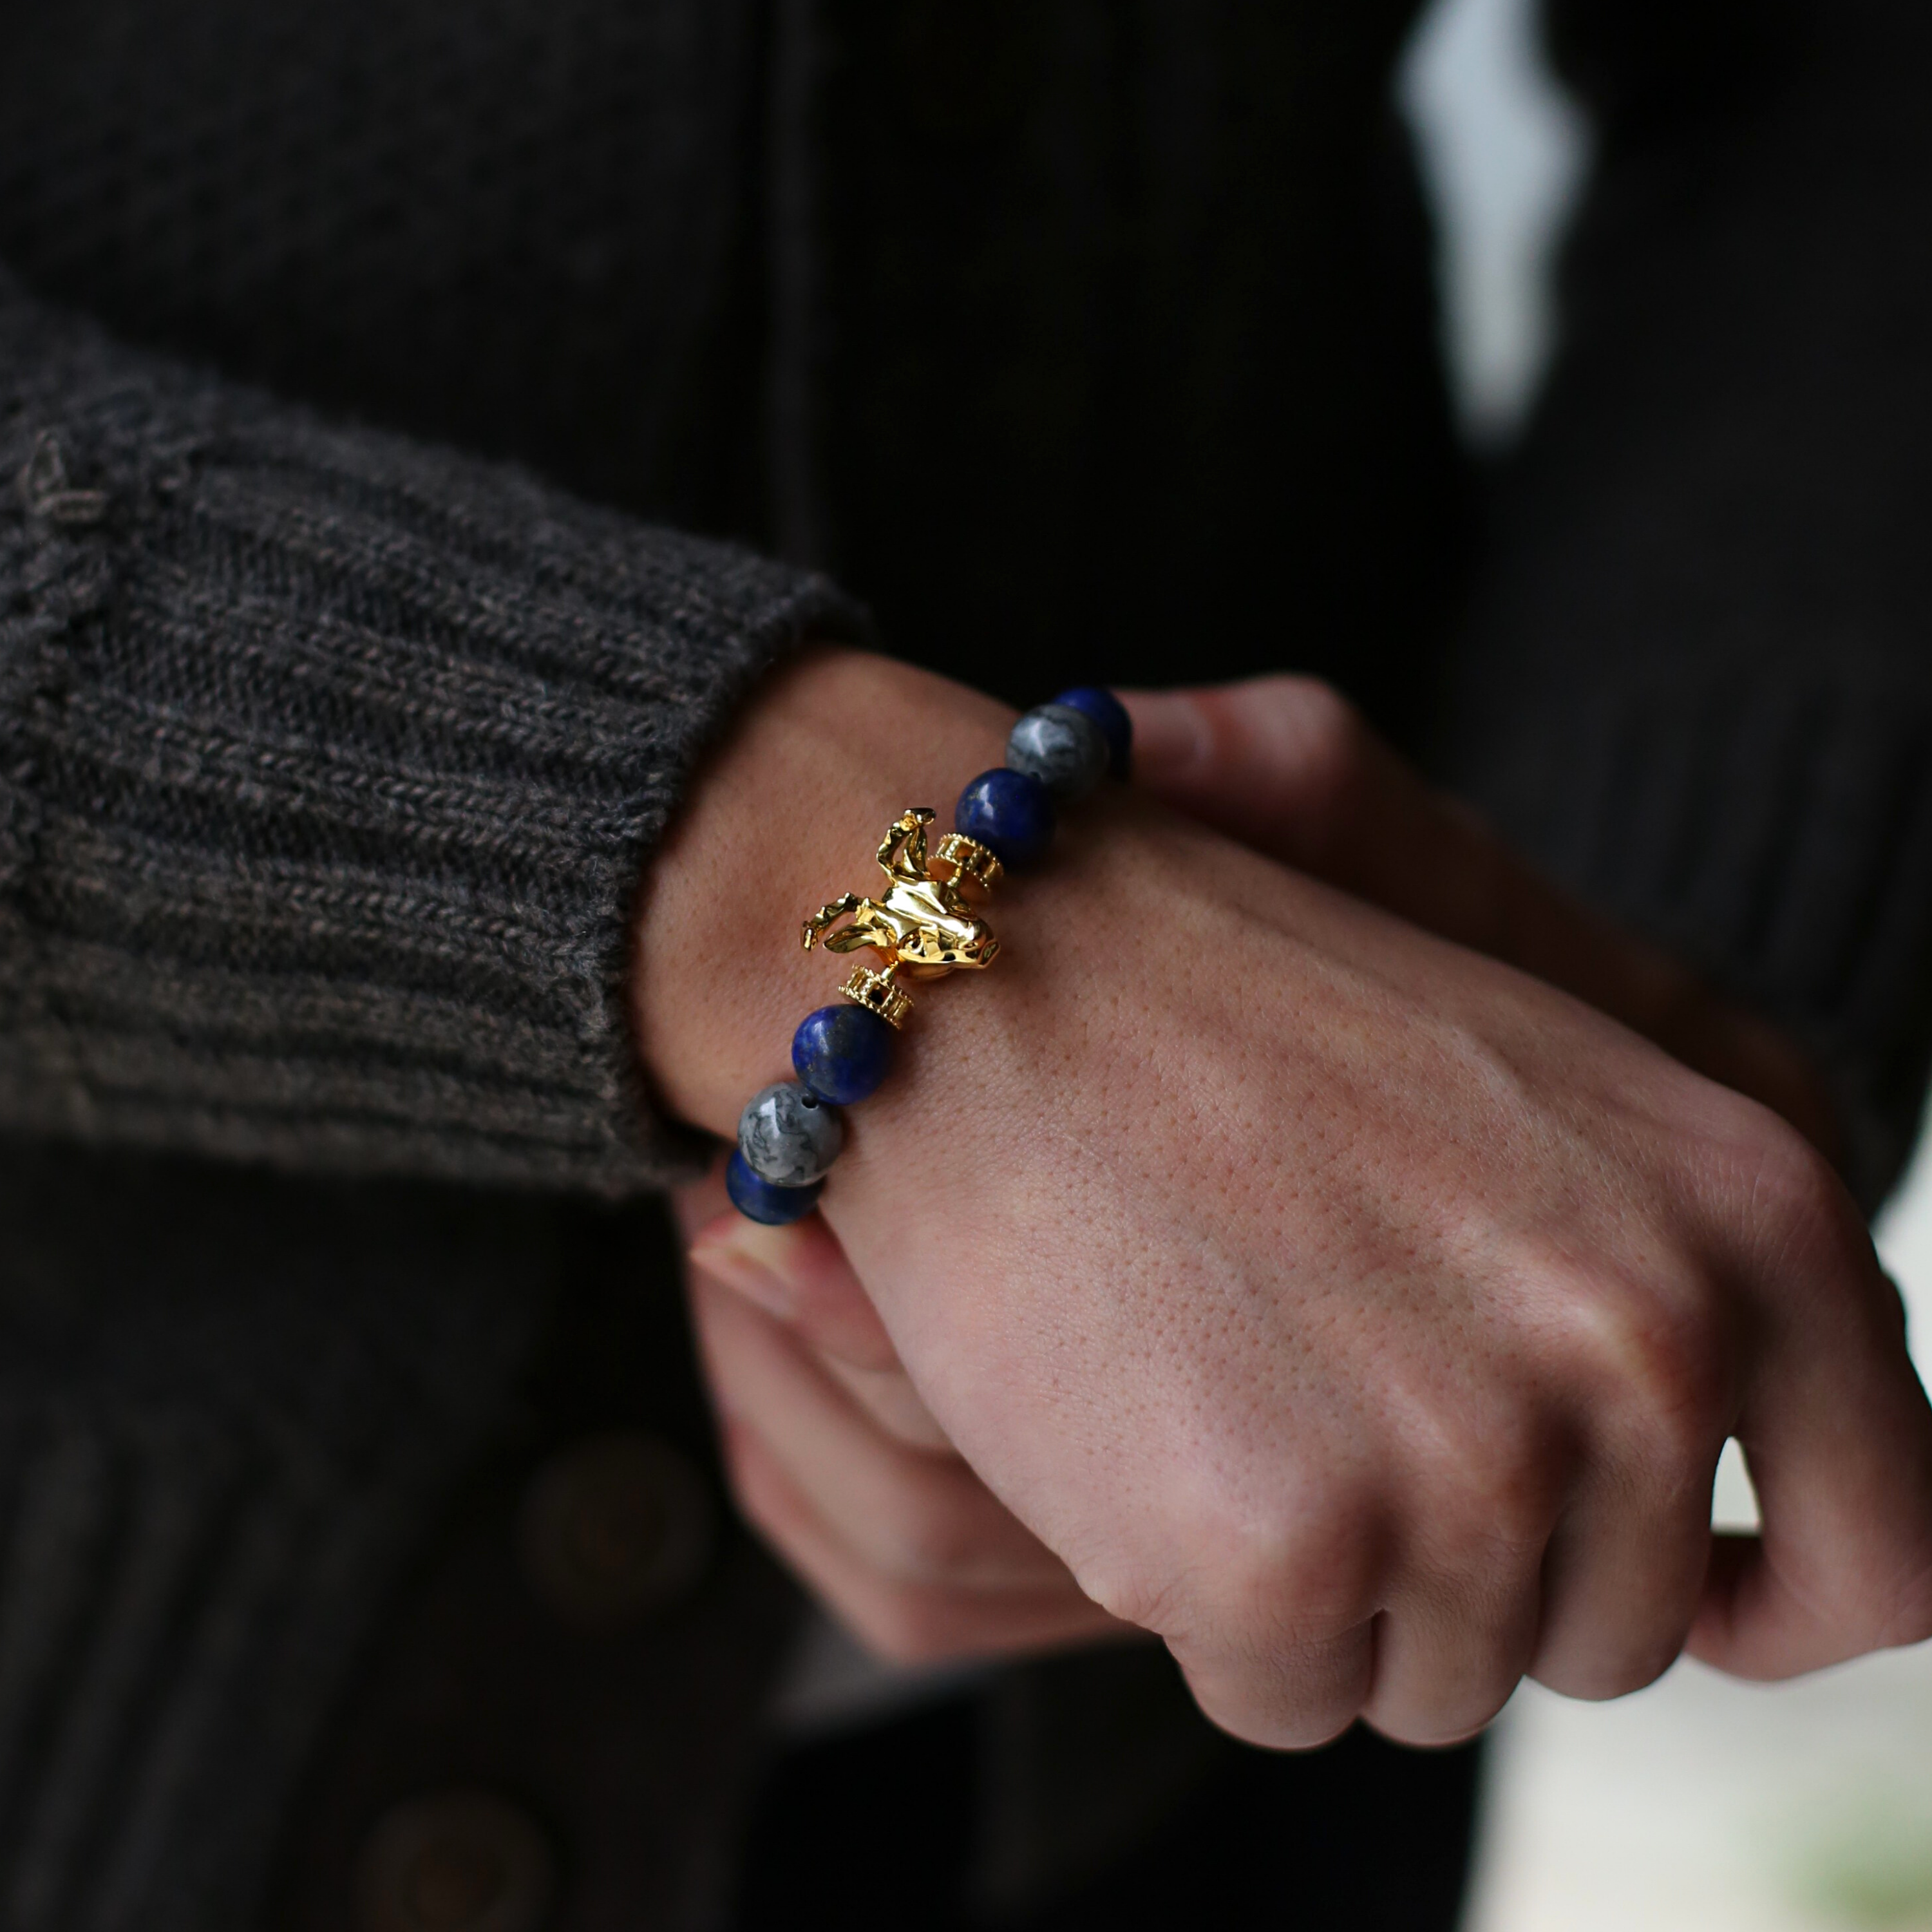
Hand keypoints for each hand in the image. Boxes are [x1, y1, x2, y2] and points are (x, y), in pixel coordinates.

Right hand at [639, 651, 1931, 1745]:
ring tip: (1223, 1373)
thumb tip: (1747, 1558)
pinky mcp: (1282, 1547)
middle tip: (1319, 1377)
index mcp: (1752, 1212)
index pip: (1886, 1554)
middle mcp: (1652, 1344)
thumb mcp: (1546, 1111)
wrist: (996, 961)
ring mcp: (1468, 1459)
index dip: (1771, 1604)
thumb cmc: (1238, 1023)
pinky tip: (1143, 1430)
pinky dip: (1205, 1605)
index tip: (1686, 1599)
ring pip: (1438, 1681)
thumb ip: (1686, 1308)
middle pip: (1613, 1635)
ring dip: (1331, 1582)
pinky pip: (1285, 1695)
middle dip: (1473, 1564)